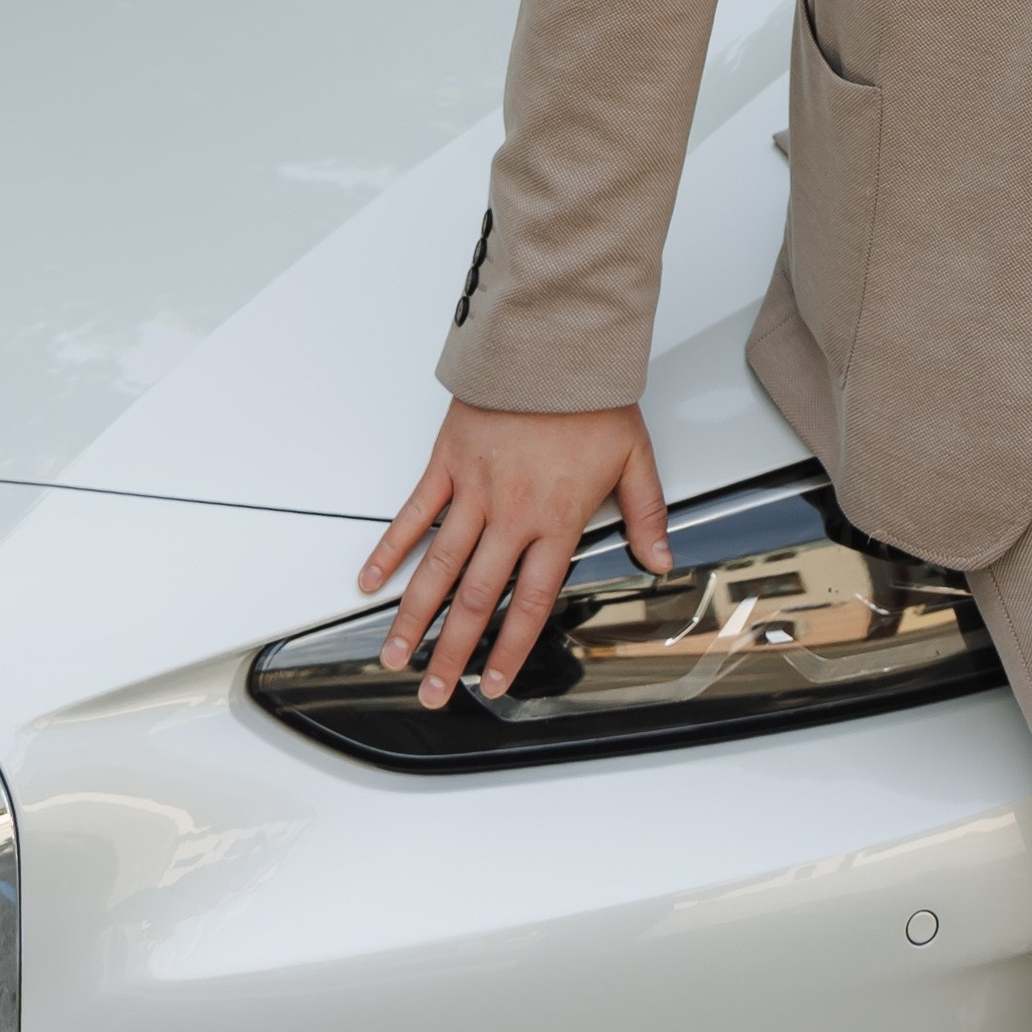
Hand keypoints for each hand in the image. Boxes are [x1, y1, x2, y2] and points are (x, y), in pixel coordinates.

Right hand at [359, 399, 670, 705]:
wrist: (555, 341)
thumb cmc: (592, 397)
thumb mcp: (635, 457)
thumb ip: (645, 514)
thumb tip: (660, 559)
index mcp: (556, 518)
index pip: (531, 601)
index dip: (511, 648)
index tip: (493, 682)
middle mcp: (511, 513)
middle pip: (476, 599)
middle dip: (453, 652)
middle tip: (434, 691)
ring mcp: (474, 490)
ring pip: (437, 568)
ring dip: (414, 617)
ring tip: (395, 655)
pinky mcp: (447, 463)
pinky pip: (413, 515)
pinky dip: (390, 549)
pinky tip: (371, 581)